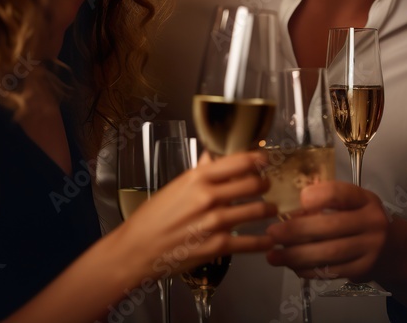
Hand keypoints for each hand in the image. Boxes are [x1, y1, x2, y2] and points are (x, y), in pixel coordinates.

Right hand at [121, 151, 275, 277]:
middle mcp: (208, 197)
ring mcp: (215, 222)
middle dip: (265, 184)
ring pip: (258, 211)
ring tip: (270, 210)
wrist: (136, 250)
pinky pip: (251, 242)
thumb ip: (199, 172)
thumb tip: (212, 157)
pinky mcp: (217, 246)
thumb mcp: (174, 187)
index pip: (240, 161)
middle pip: (254, 184)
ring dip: (268, 210)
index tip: (264, 160)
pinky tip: (267, 240)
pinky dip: (263, 242)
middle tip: (266, 186)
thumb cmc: (151, 220)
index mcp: (197, 178)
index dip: (258, 159)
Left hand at [265, 181, 388, 280]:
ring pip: (329, 253)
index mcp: (366, 199)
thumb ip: (328, 205)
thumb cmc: (363, 220)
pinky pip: (331, 271)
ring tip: (274, 256)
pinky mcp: (363, 270)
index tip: (299, 200)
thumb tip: (290, 215)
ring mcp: (370, 249)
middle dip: (296, 231)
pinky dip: (308, 270)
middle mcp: (371, 222)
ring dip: (296, 255)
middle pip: (330, 227)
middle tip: (272, 234)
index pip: (341, 193)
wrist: (395, 249)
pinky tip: (292, 266)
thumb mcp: (354, 204)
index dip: (318, 196)